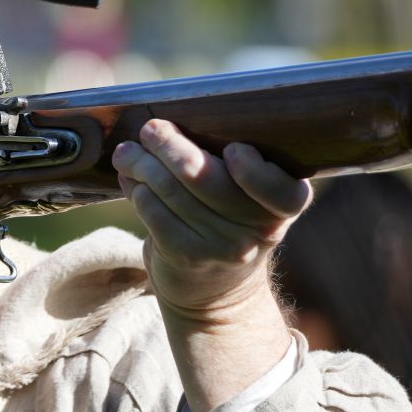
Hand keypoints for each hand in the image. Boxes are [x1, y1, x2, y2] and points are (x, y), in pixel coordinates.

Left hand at [111, 118, 312, 411]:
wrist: (218, 291)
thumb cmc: (230, 221)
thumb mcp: (251, 198)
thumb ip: (233, 163)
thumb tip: (175, 120)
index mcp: (285, 205)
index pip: (279, 191)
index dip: (255, 172)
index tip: (233, 150)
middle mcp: (258, 229)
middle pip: (204, 176)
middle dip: (169, 145)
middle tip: (150, 129)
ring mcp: (222, 247)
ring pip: (170, 190)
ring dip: (141, 163)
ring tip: (126, 152)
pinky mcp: (186, 256)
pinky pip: (152, 212)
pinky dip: (136, 190)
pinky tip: (130, 180)